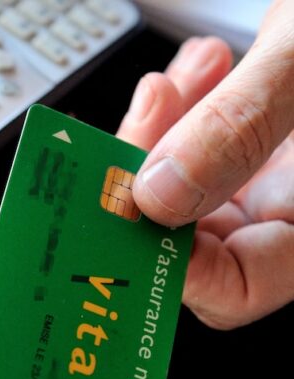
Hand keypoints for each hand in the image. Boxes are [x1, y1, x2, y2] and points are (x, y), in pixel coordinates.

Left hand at [120, 3, 293, 329]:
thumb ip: (239, 126)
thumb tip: (158, 194)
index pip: (233, 287)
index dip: (169, 260)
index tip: (124, 205)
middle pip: (191, 233)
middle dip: (149, 176)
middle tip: (139, 127)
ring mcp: (279, 176)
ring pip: (186, 186)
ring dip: (163, 133)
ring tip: (178, 80)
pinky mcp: (266, 138)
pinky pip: (204, 144)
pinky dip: (187, 108)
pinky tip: (202, 68)